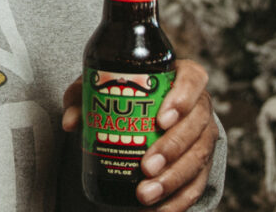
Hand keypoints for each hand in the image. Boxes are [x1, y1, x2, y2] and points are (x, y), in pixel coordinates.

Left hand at [62, 59, 217, 210]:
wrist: (149, 108)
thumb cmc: (126, 92)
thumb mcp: (104, 85)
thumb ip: (84, 97)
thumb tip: (70, 122)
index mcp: (182, 77)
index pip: (192, 81)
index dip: (182, 100)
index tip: (161, 120)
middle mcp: (200, 107)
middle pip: (195, 128)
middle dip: (171, 150)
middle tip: (146, 167)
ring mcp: (204, 137)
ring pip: (198, 159)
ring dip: (173, 180)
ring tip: (145, 194)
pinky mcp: (203, 164)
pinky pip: (197, 185)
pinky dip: (179, 201)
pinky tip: (158, 211)